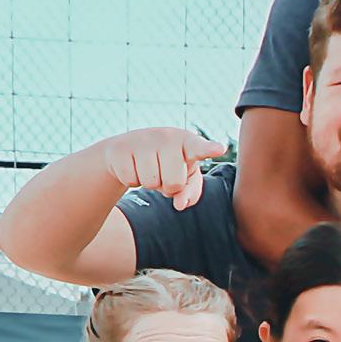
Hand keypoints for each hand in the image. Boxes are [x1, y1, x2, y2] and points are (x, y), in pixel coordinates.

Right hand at [98, 126, 223, 210]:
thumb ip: (191, 191)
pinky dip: (132, 180)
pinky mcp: (121, 149)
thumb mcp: (184, 176)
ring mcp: (142, 140)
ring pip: (150, 183)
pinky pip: (131, 180)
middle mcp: (166, 136)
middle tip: (163, 172)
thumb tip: (180, 204)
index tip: (219, 149)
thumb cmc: (165, 163)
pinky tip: (133, 166)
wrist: (127, 149)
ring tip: (148, 168)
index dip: (208, 149)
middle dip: (168, 186)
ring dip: (149, 183)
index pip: (198, 148)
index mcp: (187, 142)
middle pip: (174, 183)